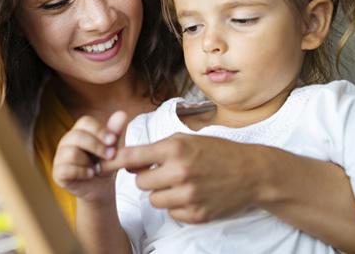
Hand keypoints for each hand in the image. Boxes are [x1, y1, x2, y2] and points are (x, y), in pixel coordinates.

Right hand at [52, 111, 127, 201]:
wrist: (100, 187)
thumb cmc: (104, 164)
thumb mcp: (112, 148)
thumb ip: (114, 132)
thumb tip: (122, 113)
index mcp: (80, 131)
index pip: (85, 122)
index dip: (99, 130)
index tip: (113, 141)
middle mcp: (67, 141)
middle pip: (77, 136)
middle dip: (97, 146)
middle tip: (111, 155)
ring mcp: (60, 156)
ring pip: (72, 153)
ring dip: (88, 162)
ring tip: (98, 168)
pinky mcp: (57, 173)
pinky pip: (66, 169)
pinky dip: (81, 172)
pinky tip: (90, 174)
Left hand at [102, 134, 266, 222]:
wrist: (253, 172)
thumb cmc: (217, 152)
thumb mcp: (186, 139)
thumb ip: (156, 149)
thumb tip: (127, 163)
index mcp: (175, 148)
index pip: (132, 156)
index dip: (113, 161)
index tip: (101, 164)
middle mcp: (180, 172)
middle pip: (140, 183)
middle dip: (148, 178)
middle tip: (163, 172)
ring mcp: (189, 195)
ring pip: (154, 200)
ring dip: (161, 193)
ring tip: (179, 183)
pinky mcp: (197, 214)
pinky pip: (171, 213)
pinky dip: (177, 206)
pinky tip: (192, 195)